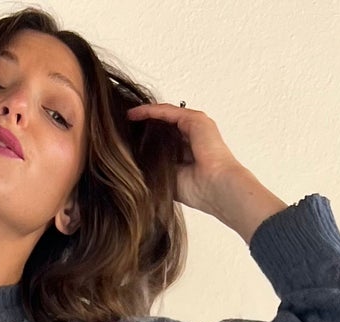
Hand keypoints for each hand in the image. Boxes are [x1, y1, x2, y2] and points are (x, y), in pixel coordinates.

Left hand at [125, 102, 284, 237]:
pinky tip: (134, 114)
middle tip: (121, 127)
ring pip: (164, 116)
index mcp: (189, 153)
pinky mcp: (195, 120)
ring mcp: (195, 127)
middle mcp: (192, 137)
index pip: (164, 140)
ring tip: (125, 118)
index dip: (146, 139)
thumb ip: (156, 169)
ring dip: (144, 116)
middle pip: (163, 126)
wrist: (218, 188)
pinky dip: (150, 111)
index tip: (126, 142)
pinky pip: (167, 112)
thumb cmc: (199, 192)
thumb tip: (132, 168)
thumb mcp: (169, 179)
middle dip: (143, 126)